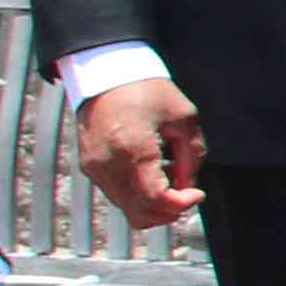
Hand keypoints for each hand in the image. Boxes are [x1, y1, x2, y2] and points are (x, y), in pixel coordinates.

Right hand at [74, 74, 208, 229]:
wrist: (105, 73)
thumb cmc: (145, 89)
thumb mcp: (183, 117)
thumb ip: (193, 156)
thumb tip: (189, 186)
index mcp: (133, 148)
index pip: (156, 199)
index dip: (181, 204)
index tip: (196, 194)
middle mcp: (108, 164)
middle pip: (140, 212)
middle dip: (169, 210)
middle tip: (187, 194)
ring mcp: (95, 168)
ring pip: (127, 208)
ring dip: (153, 204)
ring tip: (169, 178)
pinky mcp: (89, 167)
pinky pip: (116, 195)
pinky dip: (137, 195)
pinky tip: (151, 173)